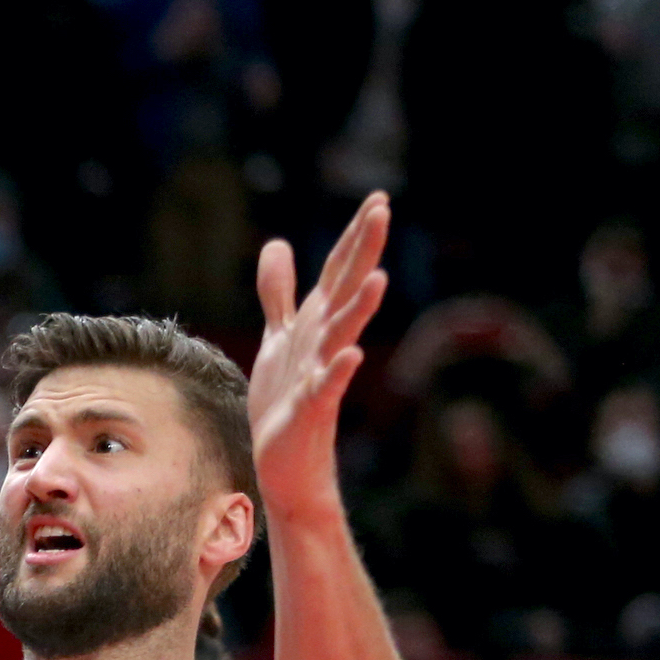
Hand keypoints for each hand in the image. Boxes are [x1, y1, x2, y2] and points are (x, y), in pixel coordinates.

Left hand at [249, 191, 389, 516]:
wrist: (285, 461)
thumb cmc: (285, 400)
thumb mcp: (277, 337)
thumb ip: (279, 293)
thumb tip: (278, 245)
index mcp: (316, 324)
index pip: (338, 272)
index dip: (355, 237)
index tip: (378, 198)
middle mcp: (324, 343)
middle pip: (345, 291)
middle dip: (362, 252)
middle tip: (382, 210)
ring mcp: (321, 374)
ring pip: (342, 335)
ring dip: (359, 308)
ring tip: (377, 278)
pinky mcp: (310, 409)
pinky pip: (327, 388)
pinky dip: (338, 372)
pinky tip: (352, 356)